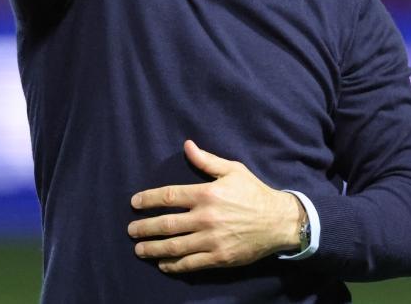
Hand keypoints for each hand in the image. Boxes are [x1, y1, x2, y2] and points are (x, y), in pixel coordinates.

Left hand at [128, 139, 304, 272]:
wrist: (279, 221)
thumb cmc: (254, 193)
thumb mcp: (233, 170)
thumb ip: (207, 160)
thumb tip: (187, 145)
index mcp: (207, 193)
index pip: (168, 196)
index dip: (148, 200)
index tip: (135, 203)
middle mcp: (206, 217)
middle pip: (166, 224)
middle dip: (144, 228)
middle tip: (130, 230)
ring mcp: (211, 240)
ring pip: (174, 246)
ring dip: (152, 248)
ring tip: (139, 249)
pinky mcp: (219, 257)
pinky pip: (190, 264)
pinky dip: (173, 265)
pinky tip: (163, 264)